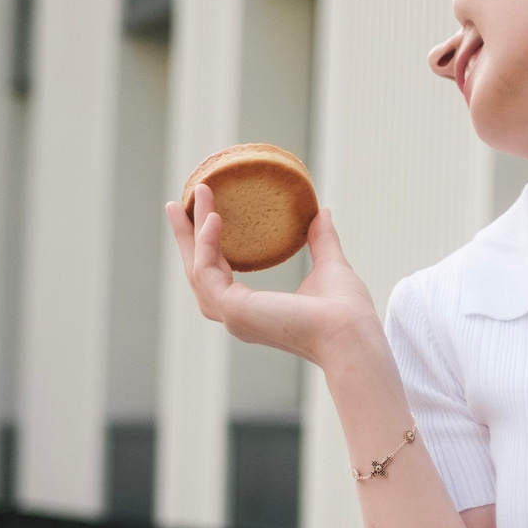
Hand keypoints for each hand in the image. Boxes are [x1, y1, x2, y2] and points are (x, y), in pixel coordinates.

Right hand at [165, 187, 381, 367]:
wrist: (351, 332)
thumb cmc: (346, 312)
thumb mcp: (330, 266)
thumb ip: (321, 241)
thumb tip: (322, 213)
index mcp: (255, 310)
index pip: (219, 277)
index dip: (207, 247)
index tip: (203, 217)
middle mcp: (238, 316)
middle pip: (198, 273)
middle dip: (186, 237)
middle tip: (176, 204)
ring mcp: (233, 316)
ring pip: (198, 269)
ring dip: (193, 231)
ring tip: (198, 194)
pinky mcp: (233, 310)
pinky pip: (207, 271)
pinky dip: (207, 243)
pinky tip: (215, 218)